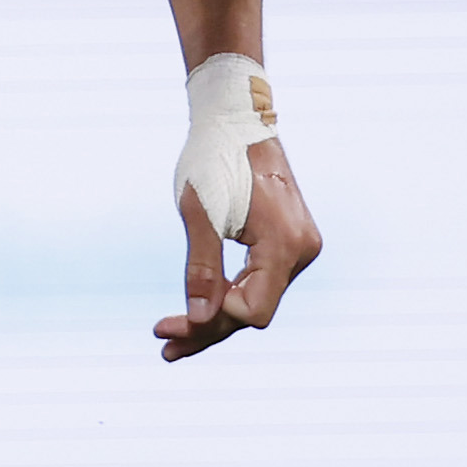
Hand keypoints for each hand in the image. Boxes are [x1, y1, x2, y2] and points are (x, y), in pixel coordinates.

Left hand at [154, 136, 319, 359]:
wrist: (236, 119)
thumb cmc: (213, 156)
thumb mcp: (199, 211)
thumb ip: (201, 266)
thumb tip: (197, 319)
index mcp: (285, 244)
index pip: (252, 309)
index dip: (209, 321)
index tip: (166, 325)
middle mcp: (302, 251)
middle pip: (254, 309)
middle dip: (208, 328)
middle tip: (164, 348)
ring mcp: (298, 248)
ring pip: (256, 296)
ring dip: (216, 315)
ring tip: (172, 338)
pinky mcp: (287, 243)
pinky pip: (258, 279)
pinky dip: (229, 293)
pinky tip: (199, 310)